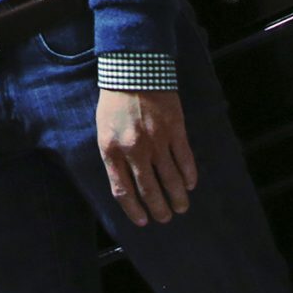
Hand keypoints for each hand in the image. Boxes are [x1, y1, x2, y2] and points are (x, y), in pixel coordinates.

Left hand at [97, 89, 196, 226]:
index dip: (133, 210)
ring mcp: (157, 140)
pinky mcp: (175, 130)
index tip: (142, 221)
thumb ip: (113, 156)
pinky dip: (188, 175)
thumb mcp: (103, 130)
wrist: (133, 71)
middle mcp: (134, 149)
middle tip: (165, 218)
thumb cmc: (114, 103)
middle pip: (149, 189)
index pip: (123, 190)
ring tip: (181, 208)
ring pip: (170, 179)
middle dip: (158, 209)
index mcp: (112, 149)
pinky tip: (189, 185)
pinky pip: (184, 160)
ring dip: (177, 198)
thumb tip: (126, 183)